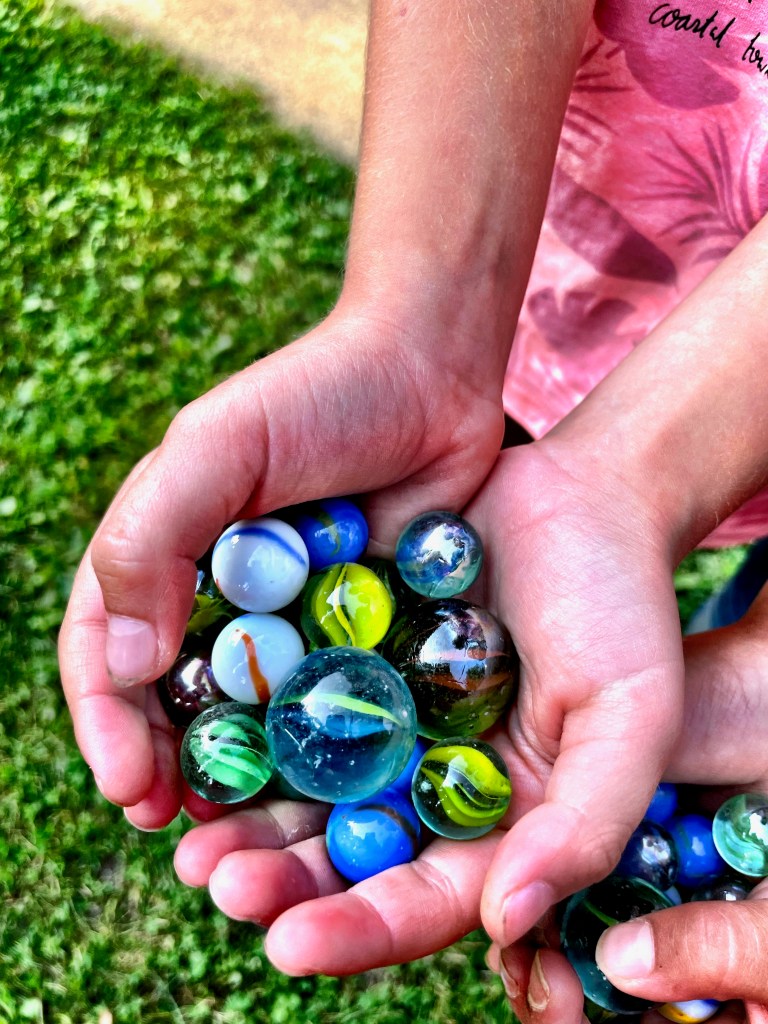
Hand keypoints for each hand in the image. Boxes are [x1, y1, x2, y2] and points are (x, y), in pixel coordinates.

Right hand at [58, 296, 504, 830]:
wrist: (432, 369)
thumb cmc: (317, 395)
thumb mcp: (214, 448)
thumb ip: (151, 540)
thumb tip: (128, 662)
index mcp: (167, 559)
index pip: (108, 654)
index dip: (107, 723)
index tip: (129, 783)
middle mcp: (224, 603)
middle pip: (181, 710)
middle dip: (173, 777)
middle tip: (183, 839)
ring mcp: (297, 627)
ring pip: (259, 729)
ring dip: (247, 795)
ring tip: (251, 853)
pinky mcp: (367, 640)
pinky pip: (340, 715)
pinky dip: (329, 763)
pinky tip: (335, 808)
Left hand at [174, 540, 767, 1023]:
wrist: (584, 498)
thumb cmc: (621, 610)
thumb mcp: (628, 719)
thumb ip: (585, 823)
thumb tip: (507, 921)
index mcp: (490, 817)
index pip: (421, 897)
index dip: (359, 928)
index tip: (289, 946)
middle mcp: (423, 776)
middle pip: (343, 849)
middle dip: (280, 877)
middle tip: (216, 883)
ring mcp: (379, 714)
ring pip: (302, 780)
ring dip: (245, 813)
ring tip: (190, 834)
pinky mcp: (347, 650)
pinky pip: (289, 692)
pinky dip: (245, 719)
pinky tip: (197, 733)